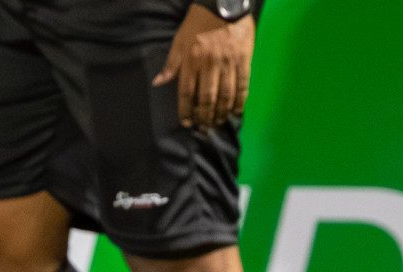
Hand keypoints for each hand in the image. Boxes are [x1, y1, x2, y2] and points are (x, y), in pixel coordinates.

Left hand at [152, 4, 255, 130]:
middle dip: (205, 117)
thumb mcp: (179, 40)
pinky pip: (242, 86)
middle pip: (207, 98)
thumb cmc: (198, 22)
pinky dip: (239, 102)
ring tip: (218, 123)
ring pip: (225, 96)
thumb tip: (158, 83)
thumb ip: (171, 64)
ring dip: (221, 113)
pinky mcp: (243, 61)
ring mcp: (228, 64)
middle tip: (204, 128)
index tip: (187, 122)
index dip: (186, 110)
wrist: (223, 4)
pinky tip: (236, 112)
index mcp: (191, 60)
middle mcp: (209, 65)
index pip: (186, 92)